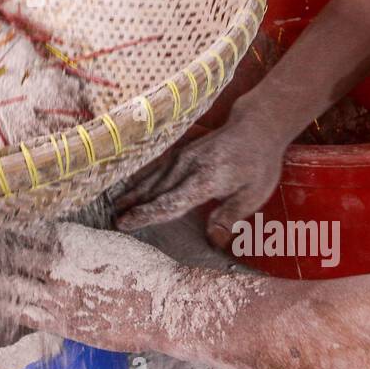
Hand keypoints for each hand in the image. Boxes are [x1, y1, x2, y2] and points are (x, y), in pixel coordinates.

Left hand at [0, 222, 182, 353]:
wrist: (163, 306)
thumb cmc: (146, 271)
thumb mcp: (113, 243)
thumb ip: (84, 241)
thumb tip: (65, 238)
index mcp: (73, 241)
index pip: (32, 230)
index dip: (14, 229)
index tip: (0, 227)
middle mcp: (60, 265)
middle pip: (16, 255)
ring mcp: (59, 296)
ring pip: (14, 284)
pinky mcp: (63, 322)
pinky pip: (25, 314)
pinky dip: (9, 307)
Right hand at [115, 109, 286, 241]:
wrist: (255, 128)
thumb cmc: (258, 165)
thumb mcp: (254, 195)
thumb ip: (231, 217)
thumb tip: (213, 240)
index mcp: (205, 179)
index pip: (171, 202)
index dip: (147, 214)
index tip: (126, 224)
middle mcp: (187, 166)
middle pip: (155, 191)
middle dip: (133, 207)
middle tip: (111, 224)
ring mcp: (181, 156)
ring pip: (152, 179)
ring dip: (132, 193)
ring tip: (113, 207)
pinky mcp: (180, 152)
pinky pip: (155, 168)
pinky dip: (139, 178)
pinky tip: (128, 186)